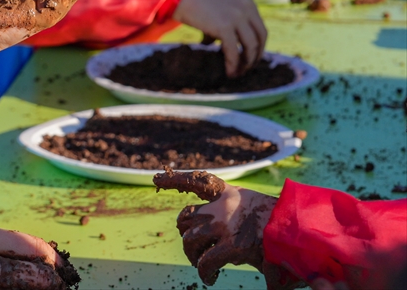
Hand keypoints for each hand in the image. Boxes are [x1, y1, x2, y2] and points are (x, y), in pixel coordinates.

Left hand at [152, 170, 279, 287]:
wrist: (302, 231)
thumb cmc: (284, 226)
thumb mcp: (257, 211)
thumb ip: (237, 218)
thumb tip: (223, 237)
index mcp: (229, 194)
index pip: (196, 181)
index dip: (174, 180)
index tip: (156, 179)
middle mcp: (222, 206)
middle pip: (186, 217)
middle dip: (186, 234)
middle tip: (194, 250)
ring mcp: (225, 225)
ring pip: (190, 240)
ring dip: (192, 255)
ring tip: (201, 265)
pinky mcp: (232, 245)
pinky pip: (205, 261)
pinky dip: (204, 272)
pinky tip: (210, 278)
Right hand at [174, 0, 267, 75]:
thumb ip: (222, 15)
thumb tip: (214, 40)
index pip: (259, 24)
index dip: (256, 41)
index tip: (249, 53)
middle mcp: (246, 6)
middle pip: (260, 36)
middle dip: (256, 54)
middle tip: (248, 65)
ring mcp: (237, 16)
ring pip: (250, 46)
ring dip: (246, 62)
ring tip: (238, 72)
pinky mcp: (225, 27)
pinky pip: (233, 51)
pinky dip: (232, 64)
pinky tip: (228, 72)